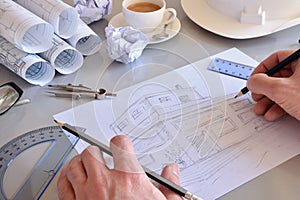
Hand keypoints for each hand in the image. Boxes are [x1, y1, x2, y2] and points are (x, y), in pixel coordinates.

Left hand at [57, 135, 181, 199]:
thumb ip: (170, 186)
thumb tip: (171, 171)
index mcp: (129, 180)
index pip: (120, 144)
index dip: (121, 142)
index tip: (121, 146)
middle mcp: (105, 184)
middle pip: (91, 153)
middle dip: (96, 152)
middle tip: (102, 157)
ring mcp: (87, 196)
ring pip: (74, 166)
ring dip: (79, 163)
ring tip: (85, 164)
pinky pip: (63, 186)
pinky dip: (66, 178)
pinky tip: (71, 178)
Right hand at [247, 50, 299, 120]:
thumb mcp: (280, 90)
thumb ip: (261, 83)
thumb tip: (252, 81)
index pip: (275, 58)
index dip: (261, 70)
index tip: (253, 80)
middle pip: (278, 75)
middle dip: (264, 90)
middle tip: (257, 96)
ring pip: (282, 89)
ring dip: (269, 101)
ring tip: (262, 109)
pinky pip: (290, 98)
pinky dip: (279, 106)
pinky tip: (273, 113)